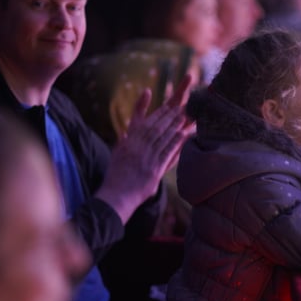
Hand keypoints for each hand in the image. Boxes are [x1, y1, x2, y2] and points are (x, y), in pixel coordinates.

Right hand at [95, 75, 195, 223]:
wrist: (115, 195)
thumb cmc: (116, 176)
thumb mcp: (117, 154)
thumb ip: (123, 142)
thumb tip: (125, 133)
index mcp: (129, 142)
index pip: (147, 124)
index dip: (159, 115)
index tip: (169, 106)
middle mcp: (137, 147)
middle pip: (157, 128)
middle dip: (170, 116)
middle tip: (182, 106)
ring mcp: (146, 158)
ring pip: (163, 138)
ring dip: (174, 125)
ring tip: (185, 116)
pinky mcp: (153, 170)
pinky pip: (167, 153)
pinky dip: (175, 142)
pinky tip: (183, 134)